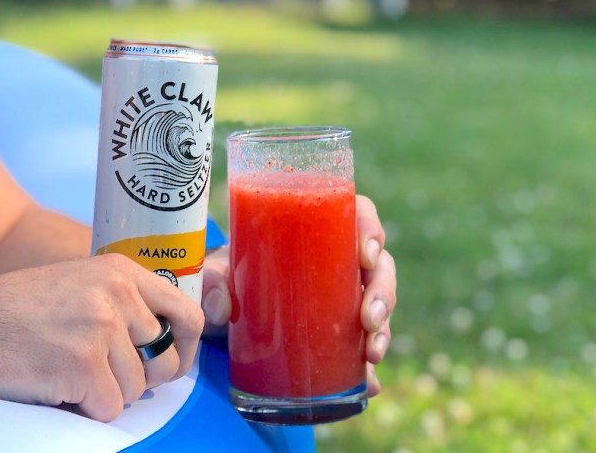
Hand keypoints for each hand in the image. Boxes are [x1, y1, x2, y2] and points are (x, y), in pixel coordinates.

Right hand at [0, 254, 204, 421]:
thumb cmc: (15, 312)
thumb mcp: (79, 285)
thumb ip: (122, 303)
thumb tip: (165, 343)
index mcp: (121, 272)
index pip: (186, 313)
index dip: (186, 347)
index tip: (173, 364)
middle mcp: (117, 296)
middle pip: (163, 361)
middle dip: (139, 379)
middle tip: (101, 374)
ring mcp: (101, 329)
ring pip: (135, 390)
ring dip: (104, 394)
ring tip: (65, 371)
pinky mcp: (83, 365)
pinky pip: (109, 409)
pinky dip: (85, 409)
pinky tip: (56, 386)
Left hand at [200, 195, 396, 396]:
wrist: (221, 315)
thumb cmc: (226, 279)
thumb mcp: (216, 275)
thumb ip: (212, 283)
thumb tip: (222, 306)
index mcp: (315, 231)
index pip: (356, 214)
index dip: (370, 228)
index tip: (364, 254)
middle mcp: (336, 261)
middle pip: (378, 263)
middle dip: (382, 290)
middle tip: (367, 317)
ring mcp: (342, 297)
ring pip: (379, 301)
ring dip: (382, 326)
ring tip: (372, 352)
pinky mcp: (339, 332)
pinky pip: (365, 342)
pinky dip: (369, 362)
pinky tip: (370, 380)